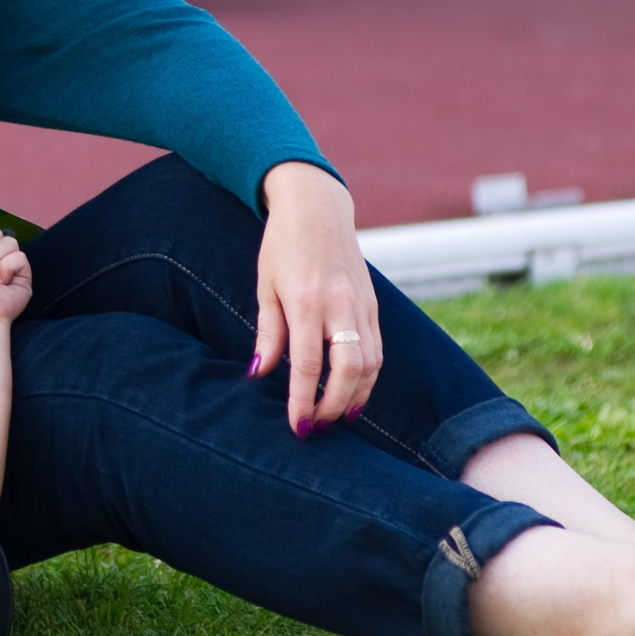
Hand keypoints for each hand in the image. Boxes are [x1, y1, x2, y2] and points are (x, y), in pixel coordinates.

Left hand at [250, 161, 381, 434]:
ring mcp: (362, 305)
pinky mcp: (373, 305)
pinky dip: (368, 377)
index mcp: (306, 301)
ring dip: (355, 397)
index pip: (308, 365)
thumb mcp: (265, 286)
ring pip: (370, 364)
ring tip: (336, 417)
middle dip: (333, 407)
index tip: (297, 426)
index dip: (303, 401)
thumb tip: (258, 374)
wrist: (317, 207)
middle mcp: (340, 305)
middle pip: (348, 371)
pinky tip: (353, 392)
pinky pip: (377, 349)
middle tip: (317, 428)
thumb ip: (267, 333)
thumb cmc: (282, 247)